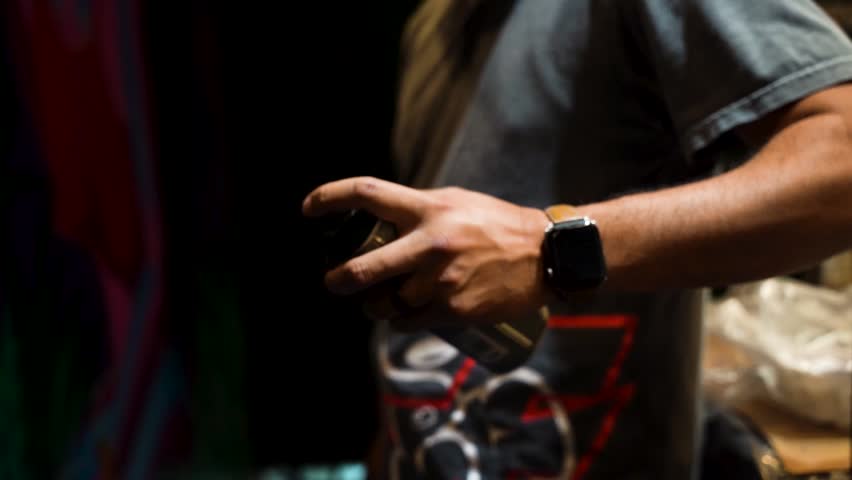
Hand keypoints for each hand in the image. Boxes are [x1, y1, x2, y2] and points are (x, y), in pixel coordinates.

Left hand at [302, 177, 551, 327]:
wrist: (545, 254)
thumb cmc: (498, 224)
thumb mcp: (457, 202)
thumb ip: (419, 210)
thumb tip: (381, 219)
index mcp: (428, 208)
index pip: (368, 193)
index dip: (330, 197)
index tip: (309, 208)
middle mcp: (429, 244)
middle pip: (363, 267)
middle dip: (339, 280)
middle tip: (334, 282)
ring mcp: (440, 280)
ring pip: (386, 303)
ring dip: (376, 305)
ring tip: (380, 301)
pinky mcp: (452, 309)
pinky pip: (409, 321)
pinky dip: (402, 321)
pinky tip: (407, 315)